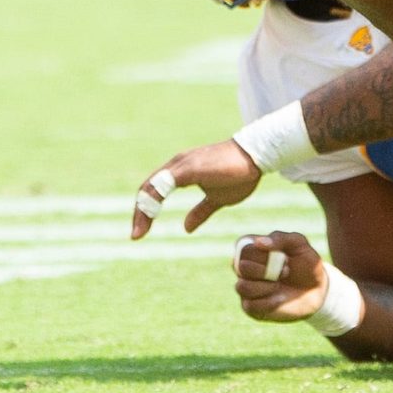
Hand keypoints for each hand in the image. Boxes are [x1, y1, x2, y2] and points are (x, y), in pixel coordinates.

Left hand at [127, 138, 262, 238]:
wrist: (256, 157)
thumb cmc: (239, 174)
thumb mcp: (217, 199)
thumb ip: (200, 212)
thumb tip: (186, 228)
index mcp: (182, 170)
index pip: (155, 190)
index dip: (146, 210)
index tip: (141, 232)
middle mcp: (177, 164)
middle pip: (147, 188)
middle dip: (139, 213)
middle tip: (135, 236)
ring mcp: (181, 164)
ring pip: (151, 187)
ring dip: (142, 211)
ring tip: (138, 233)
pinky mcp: (188, 169)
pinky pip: (162, 185)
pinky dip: (153, 201)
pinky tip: (150, 216)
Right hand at [231, 231, 331, 322]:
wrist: (317, 290)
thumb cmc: (305, 263)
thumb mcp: (299, 244)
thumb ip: (280, 238)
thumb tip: (258, 242)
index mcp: (252, 249)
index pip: (242, 247)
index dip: (262, 254)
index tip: (283, 256)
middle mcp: (245, 268)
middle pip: (241, 267)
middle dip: (266, 270)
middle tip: (286, 271)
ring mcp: (247, 289)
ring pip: (242, 287)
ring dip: (266, 286)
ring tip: (280, 285)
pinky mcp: (252, 308)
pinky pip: (250, 306)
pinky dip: (268, 302)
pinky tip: (281, 298)